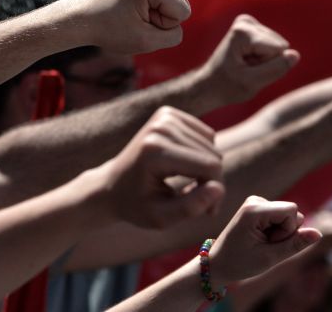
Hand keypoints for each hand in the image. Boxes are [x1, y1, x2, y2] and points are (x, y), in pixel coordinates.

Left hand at [78, 0, 190, 53]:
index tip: (138, 22)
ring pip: (177, 1)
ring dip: (159, 13)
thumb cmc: (112, 31)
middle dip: (162, 18)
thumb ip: (175, 34)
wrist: (85, 19)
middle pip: (182, 4)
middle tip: (135, 18)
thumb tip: (182, 16)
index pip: (183, 12)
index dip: (163, 25)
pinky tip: (136, 6)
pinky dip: (156, 7)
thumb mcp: (147, 42)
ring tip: (134, 13)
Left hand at [98, 106, 223, 228]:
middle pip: (213, 155)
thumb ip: (191, 207)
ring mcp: (165, 116)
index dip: (215, 191)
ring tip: (191, 187)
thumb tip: (219, 189)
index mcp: (155, 150)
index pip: (209, 166)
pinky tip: (187, 167)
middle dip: (212, 181)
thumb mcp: (161, 218)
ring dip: (208, 169)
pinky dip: (202, 154)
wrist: (111, 186)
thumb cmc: (136, 205)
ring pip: (212, 145)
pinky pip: (206, 135)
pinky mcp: (169, 113)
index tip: (208, 212)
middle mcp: (161, 126)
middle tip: (199, 203)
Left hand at [202, 14, 299, 103]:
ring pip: (278, 47)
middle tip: (246, 70)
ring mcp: (249, 23)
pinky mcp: (254, 28)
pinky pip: (275, 47)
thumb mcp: (252, 84)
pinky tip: (247, 61)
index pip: (278, 50)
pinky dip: (263, 58)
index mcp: (242, 32)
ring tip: (245, 66)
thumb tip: (296, 55)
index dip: (266, 66)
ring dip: (264, 61)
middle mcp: (246, 21)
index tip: (246, 72)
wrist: (209, 86)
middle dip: (266, 63)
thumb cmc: (226, 87)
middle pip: (279, 46)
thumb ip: (275, 69)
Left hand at [208, 196, 321, 286]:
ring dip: (281, 233)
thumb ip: (296, 244)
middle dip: (286, 232)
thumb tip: (318, 234)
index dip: (289, 231)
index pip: (292, 210)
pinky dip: (277, 231)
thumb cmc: (241, 263)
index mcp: (254, 209)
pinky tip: (261, 239)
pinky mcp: (259, 207)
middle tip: (264, 246)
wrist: (218, 264)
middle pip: (292, 212)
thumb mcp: (270, 257)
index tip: (270, 243)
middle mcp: (255, 200)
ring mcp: (256, 202)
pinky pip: (282, 217)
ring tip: (262, 243)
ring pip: (289, 215)